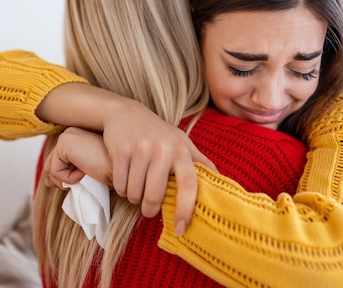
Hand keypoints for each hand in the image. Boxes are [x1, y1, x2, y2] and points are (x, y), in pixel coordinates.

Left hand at [44, 127, 112, 188]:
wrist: (123, 169)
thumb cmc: (110, 172)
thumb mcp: (87, 171)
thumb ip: (67, 172)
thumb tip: (47, 182)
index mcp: (77, 136)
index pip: (59, 161)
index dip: (67, 175)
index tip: (84, 175)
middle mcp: (70, 132)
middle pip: (51, 164)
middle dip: (63, 177)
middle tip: (83, 176)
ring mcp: (66, 136)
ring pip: (51, 170)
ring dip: (68, 179)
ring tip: (86, 173)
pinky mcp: (64, 144)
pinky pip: (55, 172)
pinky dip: (69, 178)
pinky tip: (85, 171)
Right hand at [102, 101, 216, 234]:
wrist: (127, 113)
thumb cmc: (159, 134)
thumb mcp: (182, 143)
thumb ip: (200, 163)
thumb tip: (222, 184)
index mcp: (182, 151)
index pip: (189, 185)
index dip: (185, 209)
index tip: (180, 229)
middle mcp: (163, 149)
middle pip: (155, 196)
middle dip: (150, 209)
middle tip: (149, 209)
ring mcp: (141, 148)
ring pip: (135, 193)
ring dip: (134, 198)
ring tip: (136, 190)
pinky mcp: (122, 149)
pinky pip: (120, 184)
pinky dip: (121, 189)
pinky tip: (125, 180)